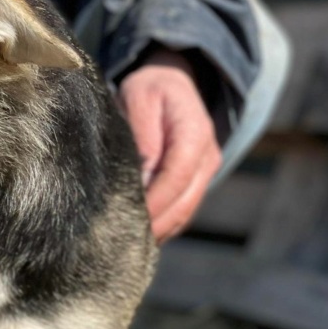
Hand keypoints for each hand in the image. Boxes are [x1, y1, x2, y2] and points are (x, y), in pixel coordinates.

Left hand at [119, 48, 220, 242]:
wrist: (174, 84)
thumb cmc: (151, 90)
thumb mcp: (139, 98)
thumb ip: (141, 135)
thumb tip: (140, 176)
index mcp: (194, 132)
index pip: (176, 176)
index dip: (155, 202)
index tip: (130, 219)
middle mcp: (206, 156)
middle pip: (184, 202)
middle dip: (155, 225)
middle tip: (121, 241)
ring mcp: (205, 171)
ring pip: (184, 212)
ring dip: (159, 230)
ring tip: (126, 243)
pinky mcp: (197, 182)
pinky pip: (182, 211)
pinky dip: (163, 225)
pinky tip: (139, 235)